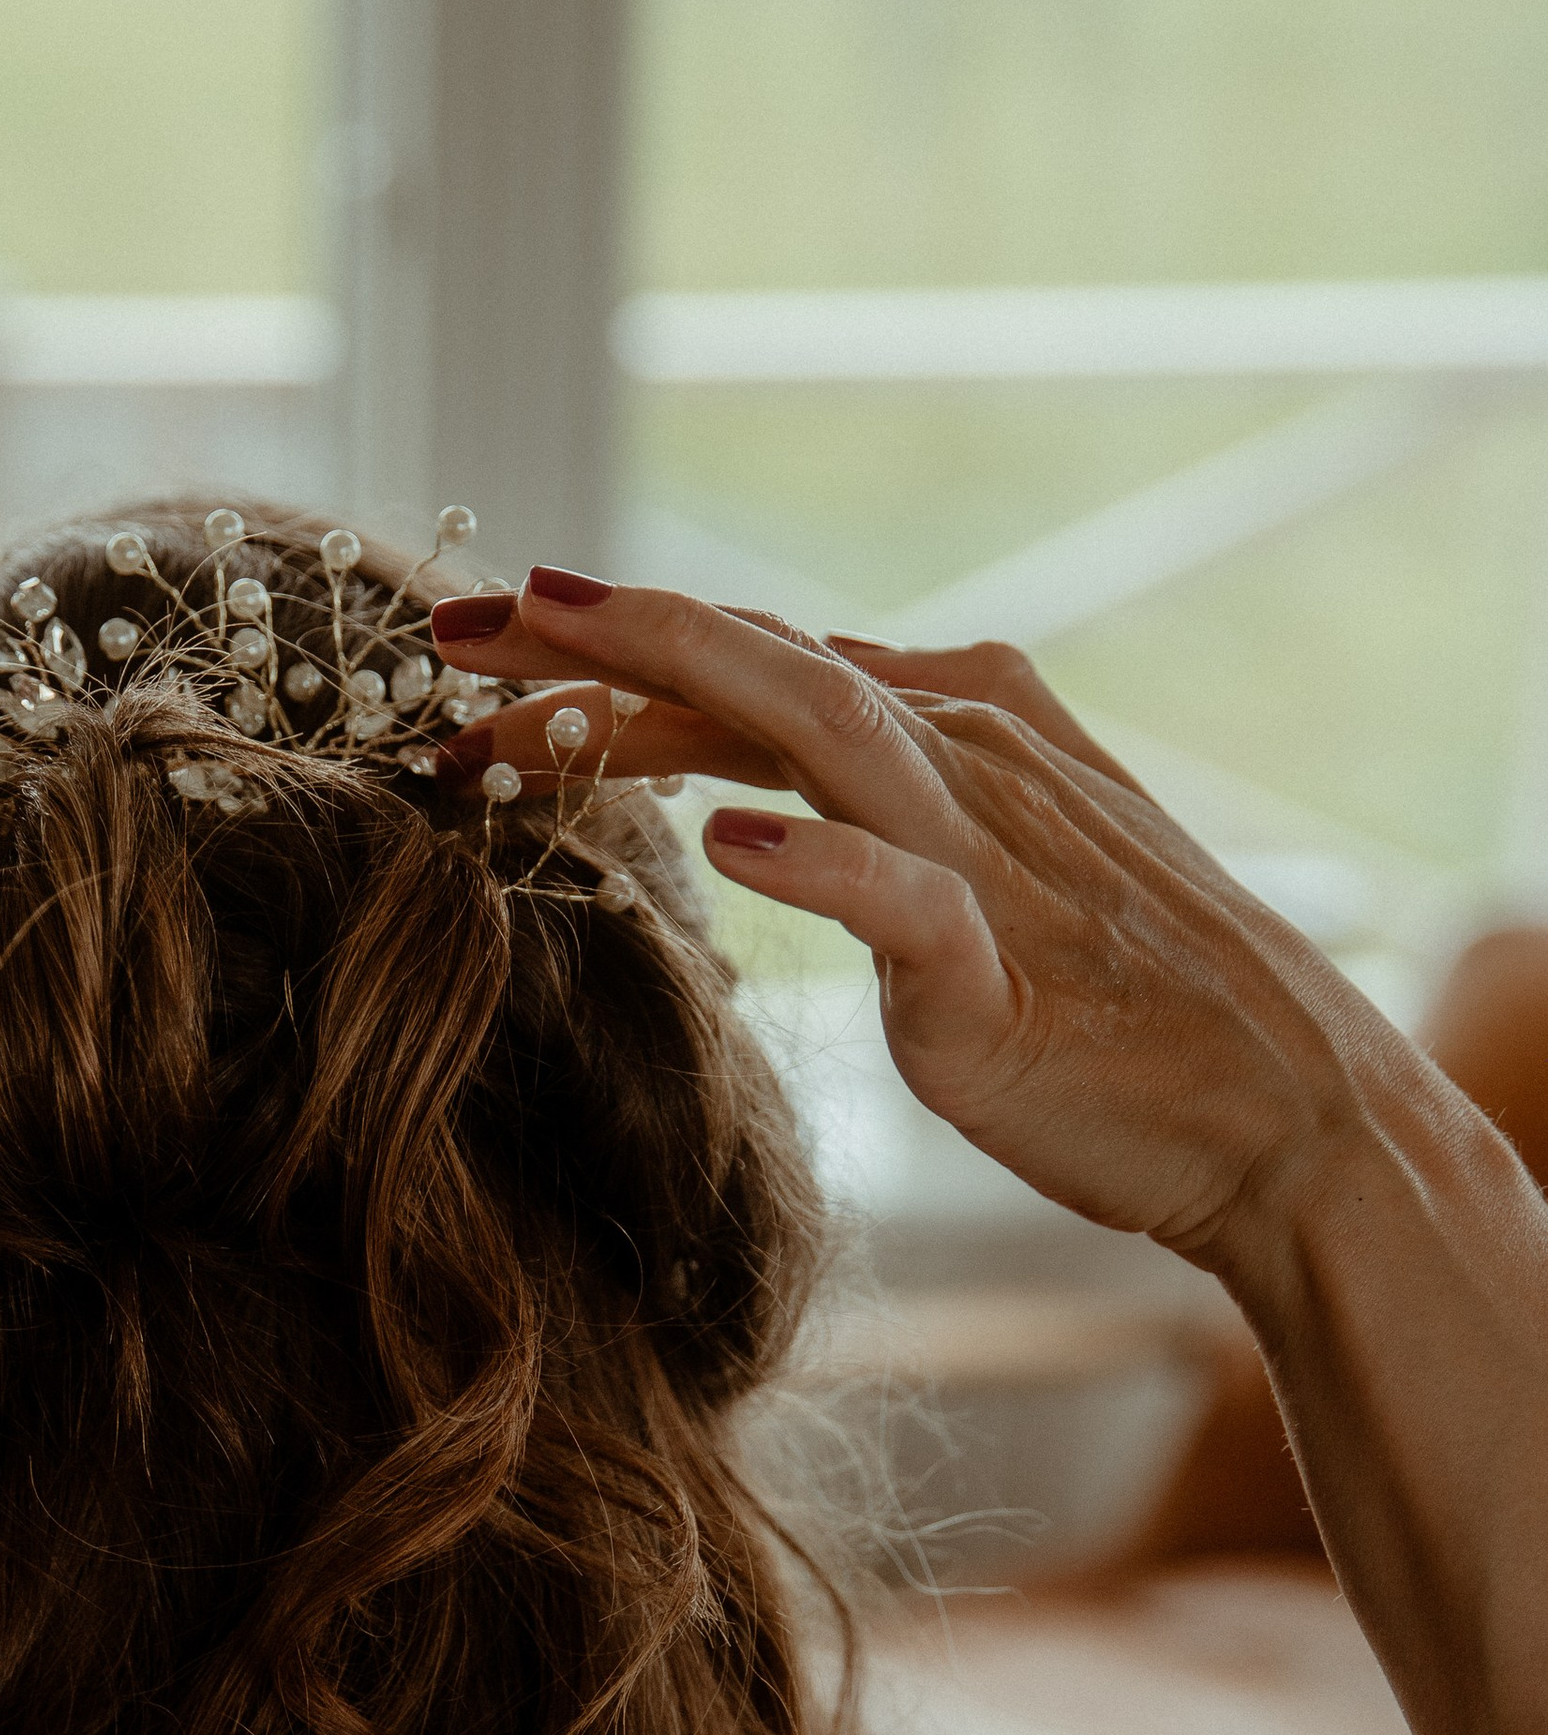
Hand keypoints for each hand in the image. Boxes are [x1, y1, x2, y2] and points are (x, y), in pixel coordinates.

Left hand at [428, 572, 1404, 1270]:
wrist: (1284, 1111)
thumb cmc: (1131, 1007)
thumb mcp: (989, 872)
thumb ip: (876, 807)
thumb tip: (754, 776)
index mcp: (953, 726)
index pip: (754, 662)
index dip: (613, 642)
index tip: (488, 634)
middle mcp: (963, 756)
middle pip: (755, 666)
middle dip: (597, 637)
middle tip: (450, 624)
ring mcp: (987, 853)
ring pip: (814, 732)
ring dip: (666, 698)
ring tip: (542, 690)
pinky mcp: (998, 970)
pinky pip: (904, 893)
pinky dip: (820, 857)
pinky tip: (725, 837)